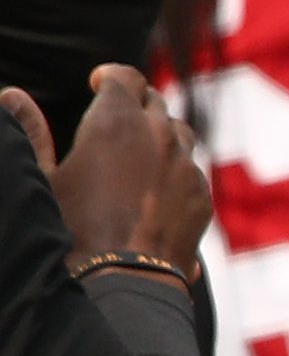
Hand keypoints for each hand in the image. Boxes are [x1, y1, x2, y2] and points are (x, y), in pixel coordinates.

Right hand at [37, 68, 209, 273]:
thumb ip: (30, 132)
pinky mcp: (202, 195)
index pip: (125, 77)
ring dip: (160, 133)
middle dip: (135, 102)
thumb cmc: (71, 228)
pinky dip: (175, 170)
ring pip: (179, 133)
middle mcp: (160, 135)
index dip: (111, 76)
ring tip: (137, 149)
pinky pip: (191, 170)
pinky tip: (155, 189)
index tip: (98, 82)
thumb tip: (11, 95)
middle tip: (116, 115)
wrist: (121, 279)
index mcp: (117, 120)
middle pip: (154, 102)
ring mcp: (187, 165)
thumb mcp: (42, 177)